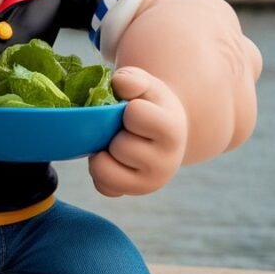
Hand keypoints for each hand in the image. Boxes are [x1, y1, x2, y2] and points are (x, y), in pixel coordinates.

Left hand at [88, 67, 187, 196]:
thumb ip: (133, 79)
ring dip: (104, 153)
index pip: (136, 114)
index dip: (129, 108)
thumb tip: (119, 83)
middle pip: (119, 145)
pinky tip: (114, 160)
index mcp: (172, 131)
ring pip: (104, 169)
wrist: (166, 132)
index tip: (135, 109)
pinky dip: (102, 172)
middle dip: (115, 133)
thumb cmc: (151, 105)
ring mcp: (150, 183)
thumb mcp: (147, 86)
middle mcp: (166, 163)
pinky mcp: (132, 194)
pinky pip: (103, 187)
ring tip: (118, 143)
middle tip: (126, 129)